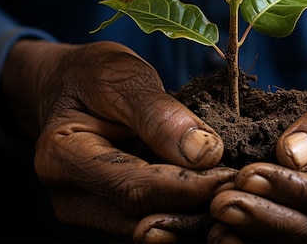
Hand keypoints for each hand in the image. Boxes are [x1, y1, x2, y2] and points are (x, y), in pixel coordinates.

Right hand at [0, 39, 235, 242]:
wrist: (70, 88)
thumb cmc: (94, 76)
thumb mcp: (121, 77)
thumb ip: (158, 113)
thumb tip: (205, 153)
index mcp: (61, 158)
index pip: (132, 186)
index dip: (186, 186)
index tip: (232, 177)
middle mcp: (69, 198)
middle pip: (141, 219)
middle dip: (198, 209)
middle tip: (245, 193)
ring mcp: (89, 213)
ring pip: (150, 230)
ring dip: (196, 218)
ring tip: (238, 198)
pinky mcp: (110, 217)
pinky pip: (154, 223)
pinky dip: (188, 214)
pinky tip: (218, 199)